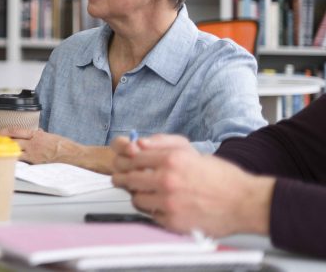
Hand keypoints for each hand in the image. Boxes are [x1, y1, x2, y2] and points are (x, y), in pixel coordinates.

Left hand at [0, 122, 64, 162]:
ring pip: (12, 149)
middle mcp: (32, 142)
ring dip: (0, 148)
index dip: (0, 130)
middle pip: (9, 138)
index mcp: (34, 134)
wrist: (74, 155)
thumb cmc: (63, 146)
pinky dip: (10, 159)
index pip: (13, 130)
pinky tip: (1, 161)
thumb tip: (30, 135)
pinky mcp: (35, 162)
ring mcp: (33, 152)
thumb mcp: (48, 136)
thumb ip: (37, 135)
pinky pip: (20, 160)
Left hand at [111, 137, 273, 237]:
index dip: (126, 161)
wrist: (245, 202)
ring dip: (139, 196)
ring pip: (137, 199)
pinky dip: (155, 212)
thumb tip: (138, 144)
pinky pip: (152, 216)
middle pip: (129, 179)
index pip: (133, 158)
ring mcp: (169, 202)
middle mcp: (167, 180)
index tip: (123, 165)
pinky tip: (163, 207)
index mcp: (171, 160)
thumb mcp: (193, 152)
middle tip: (121, 180)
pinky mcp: (173, 221)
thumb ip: (163, 144)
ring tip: (146, 194)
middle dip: (123, 179)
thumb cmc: (222, 177)